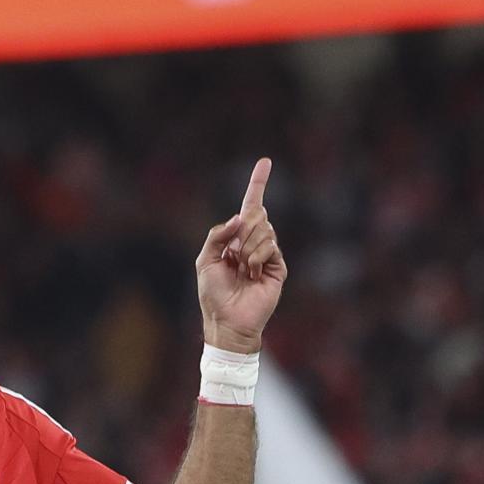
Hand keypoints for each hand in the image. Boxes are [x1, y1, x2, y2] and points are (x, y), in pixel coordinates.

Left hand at [196, 157, 286, 353]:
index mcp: (236, 239)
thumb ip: (218, 234)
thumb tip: (241, 216)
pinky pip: (270, 246)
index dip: (257, 184)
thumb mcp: (205, 259)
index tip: (265, 162)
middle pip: (256, 215)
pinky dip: (256, 256)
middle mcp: (254, 242)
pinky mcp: (278, 266)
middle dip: (243, 229)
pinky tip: (252, 273)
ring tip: (242, 269)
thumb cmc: (213, 294)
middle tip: (235, 253)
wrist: (227, 321)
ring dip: (248, 247)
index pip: (249, 206)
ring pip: (264, 229)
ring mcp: (267, 254)